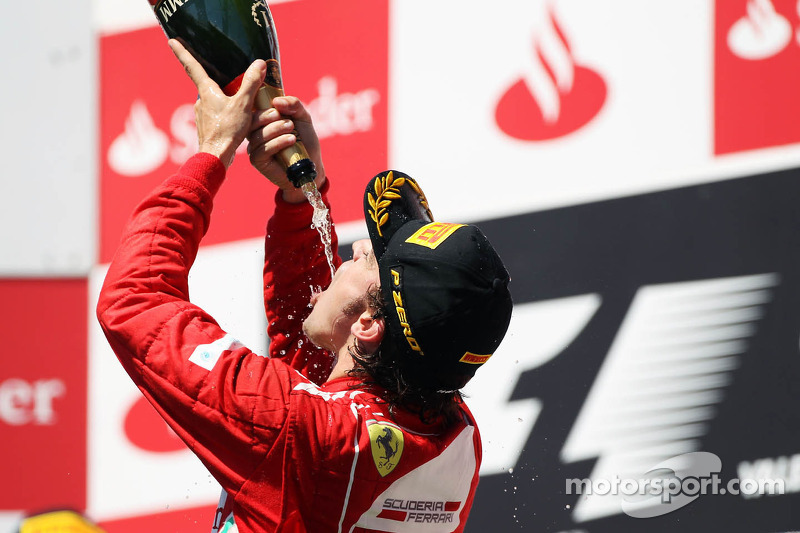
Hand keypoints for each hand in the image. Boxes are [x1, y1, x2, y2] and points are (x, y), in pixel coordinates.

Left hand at [169, 39, 264, 167]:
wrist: (216, 156)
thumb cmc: (227, 130)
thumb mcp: (243, 104)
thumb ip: (251, 83)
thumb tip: (259, 64)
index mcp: (207, 91)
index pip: (192, 66)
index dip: (182, 52)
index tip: (172, 40)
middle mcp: (201, 100)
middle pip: (208, 83)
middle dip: (215, 79)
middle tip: (226, 74)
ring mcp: (202, 114)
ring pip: (213, 100)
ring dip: (223, 98)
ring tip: (238, 101)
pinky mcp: (206, 126)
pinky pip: (216, 112)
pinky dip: (224, 111)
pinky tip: (235, 117)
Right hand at [247, 96, 326, 202]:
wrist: (311, 163)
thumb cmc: (305, 139)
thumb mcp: (302, 117)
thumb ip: (293, 104)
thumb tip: (276, 101)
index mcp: (262, 121)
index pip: (252, 109)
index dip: (260, 105)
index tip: (276, 106)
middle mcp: (255, 133)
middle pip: (252, 122)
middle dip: (267, 117)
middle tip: (283, 117)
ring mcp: (254, 147)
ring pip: (257, 136)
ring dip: (275, 130)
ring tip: (291, 128)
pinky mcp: (258, 161)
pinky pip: (262, 150)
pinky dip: (277, 143)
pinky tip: (291, 140)